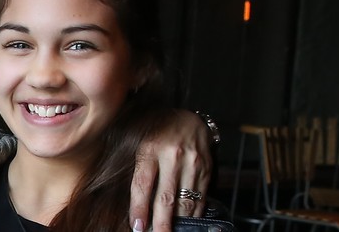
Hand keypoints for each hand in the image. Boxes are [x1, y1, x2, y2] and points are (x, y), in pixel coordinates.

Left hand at [129, 109, 211, 231]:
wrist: (188, 118)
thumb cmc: (159, 133)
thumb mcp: (142, 143)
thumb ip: (138, 169)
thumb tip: (131, 202)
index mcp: (151, 147)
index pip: (143, 185)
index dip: (139, 209)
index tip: (137, 227)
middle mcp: (173, 155)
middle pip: (166, 198)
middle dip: (160, 224)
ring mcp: (193, 162)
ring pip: (185, 201)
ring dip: (178, 222)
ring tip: (170, 231)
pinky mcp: (207, 168)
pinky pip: (201, 198)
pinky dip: (193, 214)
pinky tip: (186, 222)